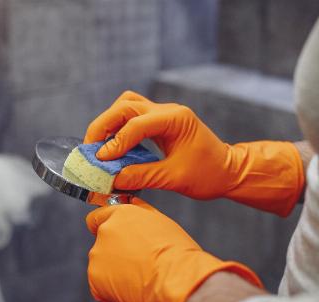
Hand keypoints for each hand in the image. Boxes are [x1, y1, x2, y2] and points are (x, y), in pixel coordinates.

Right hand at [84, 91, 304, 215]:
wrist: (228, 171)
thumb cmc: (208, 174)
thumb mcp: (174, 179)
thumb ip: (142, 176)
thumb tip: (112, 178)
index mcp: (176, 119)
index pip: (136, 124)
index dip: (115, 142)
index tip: (100, 159)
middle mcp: (168, 111)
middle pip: (126, 106)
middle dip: (104, 125)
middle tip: (90, 148)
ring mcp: (164, 114)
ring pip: (127, 105)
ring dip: (109, 122)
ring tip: (98, 145)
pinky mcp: (160, 122)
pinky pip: (133, 116)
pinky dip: (118, 128)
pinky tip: (112, 146)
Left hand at [86, 198, 261, 301]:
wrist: (183, 279)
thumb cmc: (179, 250)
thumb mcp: (158, 221)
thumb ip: (137, 214)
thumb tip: (126, 206)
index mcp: (119, 214)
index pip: (97, 212)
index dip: (107, 222)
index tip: (113, 231)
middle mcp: (104, 232)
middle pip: (100, 238)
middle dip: (114, 247)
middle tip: (137, 259)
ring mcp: (99, 256)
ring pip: (102, 262)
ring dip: (114, 268)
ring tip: (141, 276)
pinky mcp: (97, 279)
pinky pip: (101, 285)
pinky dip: (112, 288)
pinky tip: (135, 289)